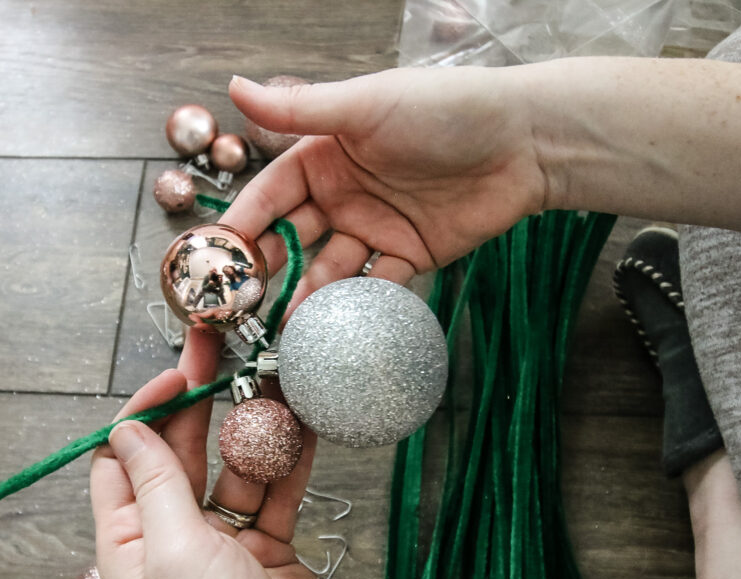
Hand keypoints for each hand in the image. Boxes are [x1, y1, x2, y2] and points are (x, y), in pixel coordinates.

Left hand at [90, 328, 361, 578]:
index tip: (176, 374)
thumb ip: (156, 484)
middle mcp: (172, 538)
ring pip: (233, 467)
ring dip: (250, 424)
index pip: (122, 458)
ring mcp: (223, 543)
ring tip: (269, 377)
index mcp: (129, 542)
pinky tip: (300, 423)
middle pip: (180, 452)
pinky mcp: (270, 549)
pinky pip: (276, 491)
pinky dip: (288, 458)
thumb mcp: (174, 551)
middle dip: (199, 400)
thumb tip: (127, 428)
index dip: (145, 410)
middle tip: (218, 350)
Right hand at [221, 68, 545, 310]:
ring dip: (307, 298)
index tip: (215, 260)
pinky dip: (356, 307)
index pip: (269, 196)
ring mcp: (375, 227)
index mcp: (324, 156)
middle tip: (241, 305)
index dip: (242, 227)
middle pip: (292, 238)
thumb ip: (299, 110)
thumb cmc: (444, 109)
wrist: (525, 141)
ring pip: (329, 270)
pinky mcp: (409, 255)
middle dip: (267, 270)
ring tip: (285, 328)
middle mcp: (343, 194)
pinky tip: (335, 328)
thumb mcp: (364, 106)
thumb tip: (234, 87)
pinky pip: (375, 287)